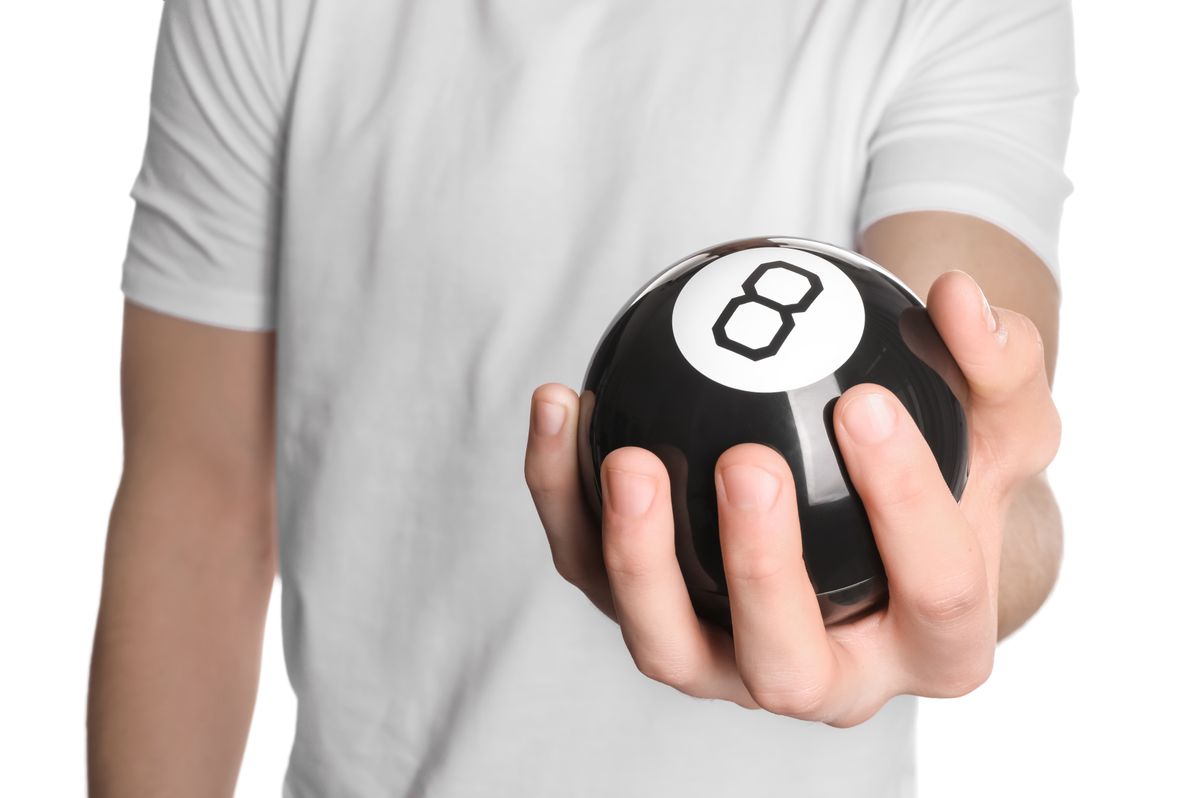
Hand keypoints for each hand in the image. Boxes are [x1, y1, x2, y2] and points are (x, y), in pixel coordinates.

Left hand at [524, 270, 1058, 725]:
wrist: (872, 513)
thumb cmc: (953, 469)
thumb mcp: (1004, 416)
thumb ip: (1001, 361)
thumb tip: (961, 297)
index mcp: (937, 644)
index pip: (937, 590)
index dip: (906, 504)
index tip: (864, 401)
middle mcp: (828, 680)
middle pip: (787, 664)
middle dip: (763, 572)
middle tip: (747, 462)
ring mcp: (728, 661)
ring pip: (667, 644)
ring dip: (637, 559)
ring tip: (629, 457)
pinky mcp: (654, 616)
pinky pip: (592, 568)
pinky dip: (563, 493)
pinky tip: (561, 403)